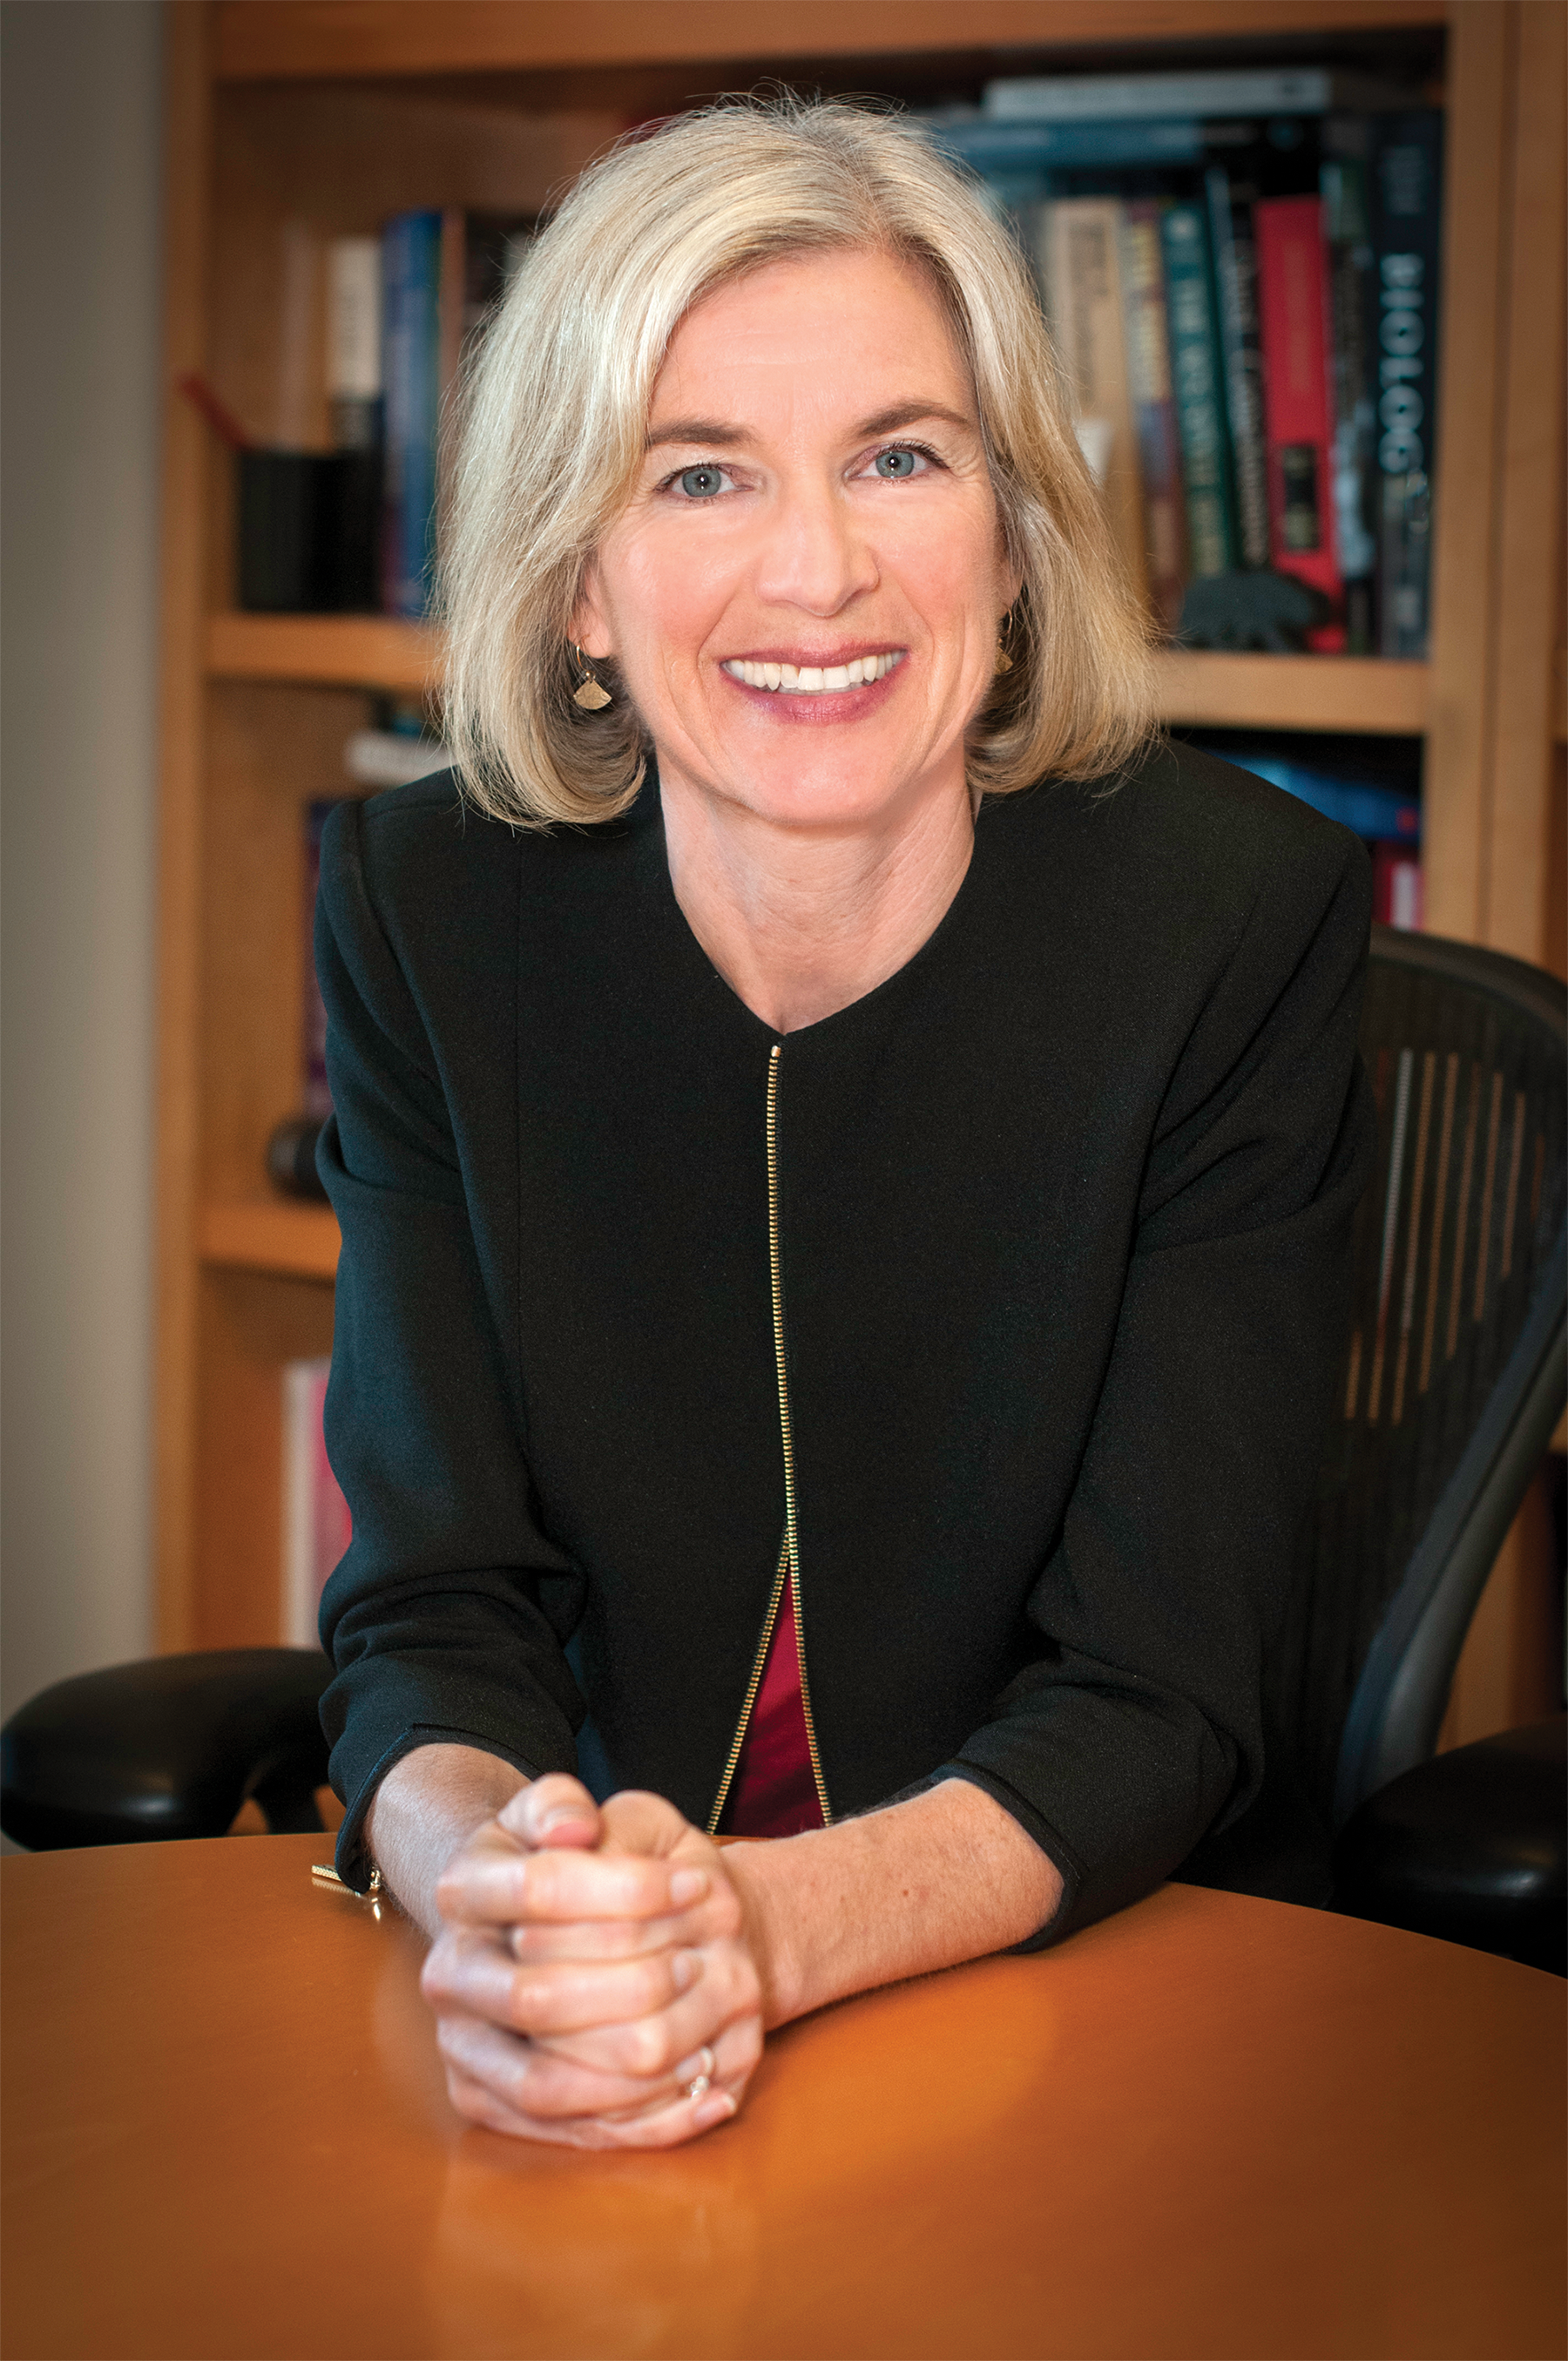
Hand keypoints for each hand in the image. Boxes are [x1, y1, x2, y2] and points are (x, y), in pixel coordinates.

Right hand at [419, 1774, 764, 2148]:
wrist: (522, 1925)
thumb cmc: (557, 1862)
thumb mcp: (553, 1811)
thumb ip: (558, 1805)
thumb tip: (575, 1826)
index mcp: (462, 1889)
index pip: (541, 1889)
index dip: (628, 1889)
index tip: (697, 1884)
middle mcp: (448, 1974)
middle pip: (538, 1998)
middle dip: (636, 1985)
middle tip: (701, 1963)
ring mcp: (460, 2045)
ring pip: (548, 2081)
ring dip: (638, 2069)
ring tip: (709, 2036)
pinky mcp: (486, 2101)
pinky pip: (565, 2132)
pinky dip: (645, 2124)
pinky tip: (709, 2095)